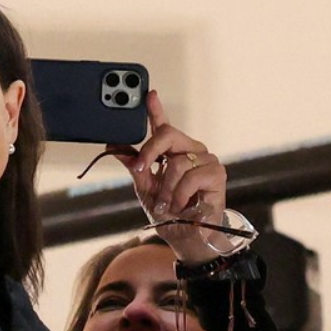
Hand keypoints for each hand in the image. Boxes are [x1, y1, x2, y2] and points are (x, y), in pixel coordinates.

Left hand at [109, 90, 227, 262]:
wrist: (185, 236)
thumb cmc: (168, 212)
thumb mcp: (144, 187)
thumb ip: (134, 165)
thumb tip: (114, 146)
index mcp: (173, 152)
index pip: (164, 126)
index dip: (156, 109)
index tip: (149, 94)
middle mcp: (191, 151)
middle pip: (168, 134)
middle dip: (150, 152)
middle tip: (141, 170)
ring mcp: (206, 160)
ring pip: (176, 162)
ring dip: (166, 188)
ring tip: (166, 203)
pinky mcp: (216, 173)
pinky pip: (190, 177)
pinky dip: (180, 194)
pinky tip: (181, 204)